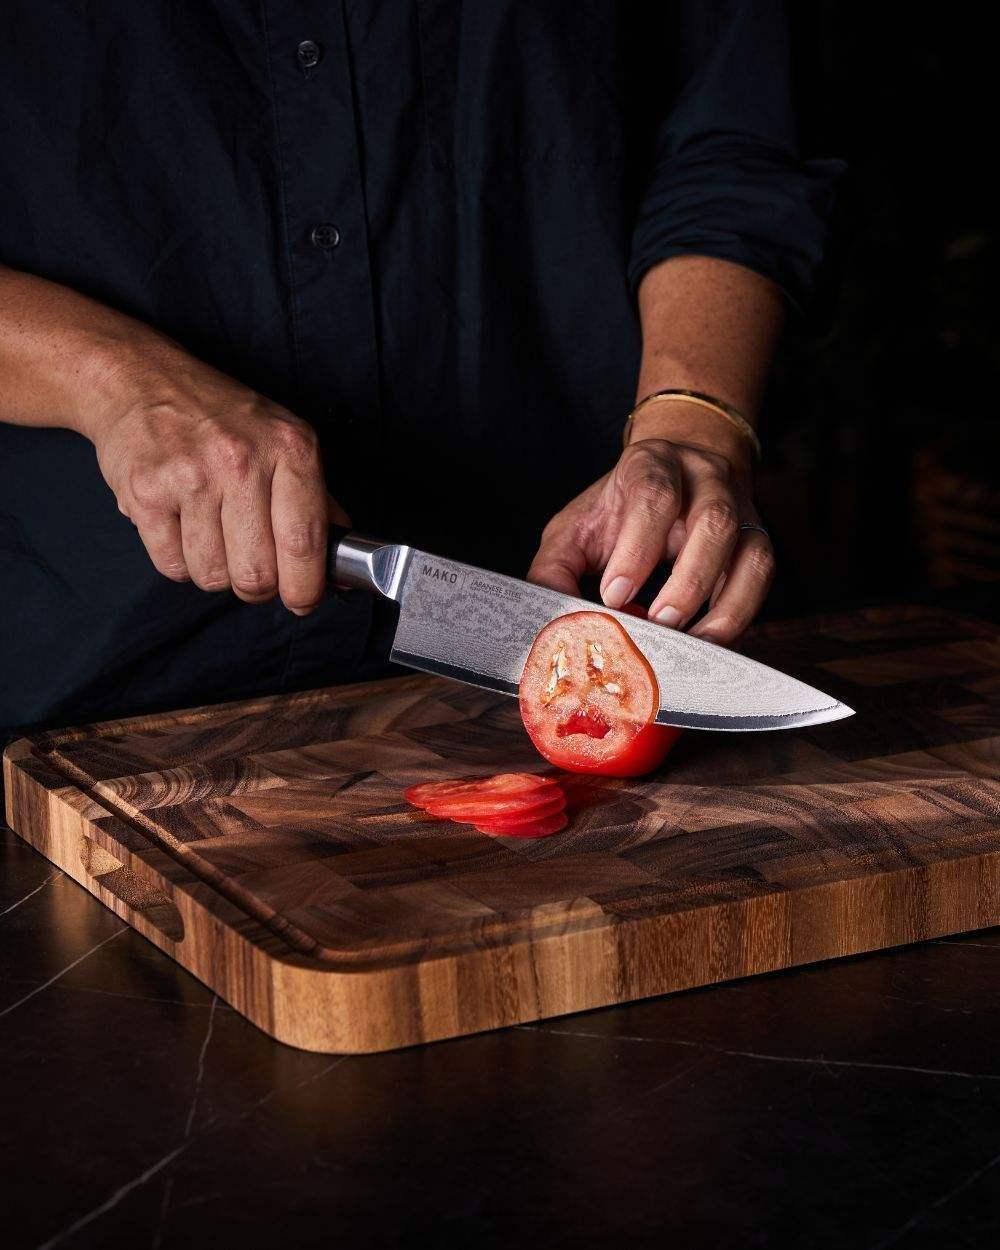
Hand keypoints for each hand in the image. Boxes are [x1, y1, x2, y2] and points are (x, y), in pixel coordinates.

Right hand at [89, 353, 348, 614]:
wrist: (143, 378)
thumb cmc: (224, 417)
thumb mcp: (287, 443)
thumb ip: (321, 507)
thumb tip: (345, 572)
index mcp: (290, 449)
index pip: (305, 543)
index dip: (306, 588)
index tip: (303, 599)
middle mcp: (242, 461)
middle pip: (257, 574)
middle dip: (257, 586)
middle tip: (253, 568)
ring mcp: (190, 476)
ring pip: (212, 576)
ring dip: (216, 572)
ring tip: (214, 536)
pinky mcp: (145, 492)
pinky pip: (171, 566)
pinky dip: (179, 561)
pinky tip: (183, 527)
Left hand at [527, 429, 774, 645]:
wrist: (675, 467)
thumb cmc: (621, 506)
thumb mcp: (578, 526)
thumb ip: (557, 568)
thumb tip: (553, 622)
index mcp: (653, 464)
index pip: (653, 496)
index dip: (637, 548)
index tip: (614, 595)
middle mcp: (706, 480)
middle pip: (713, 522)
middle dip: (687, 581)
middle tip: (657, 623)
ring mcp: (739, 510)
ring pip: (751, 552)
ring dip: (721, 605)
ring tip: (689, 641)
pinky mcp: (756, 541)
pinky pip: (761, 579)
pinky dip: (739, 614)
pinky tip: (709, 640)